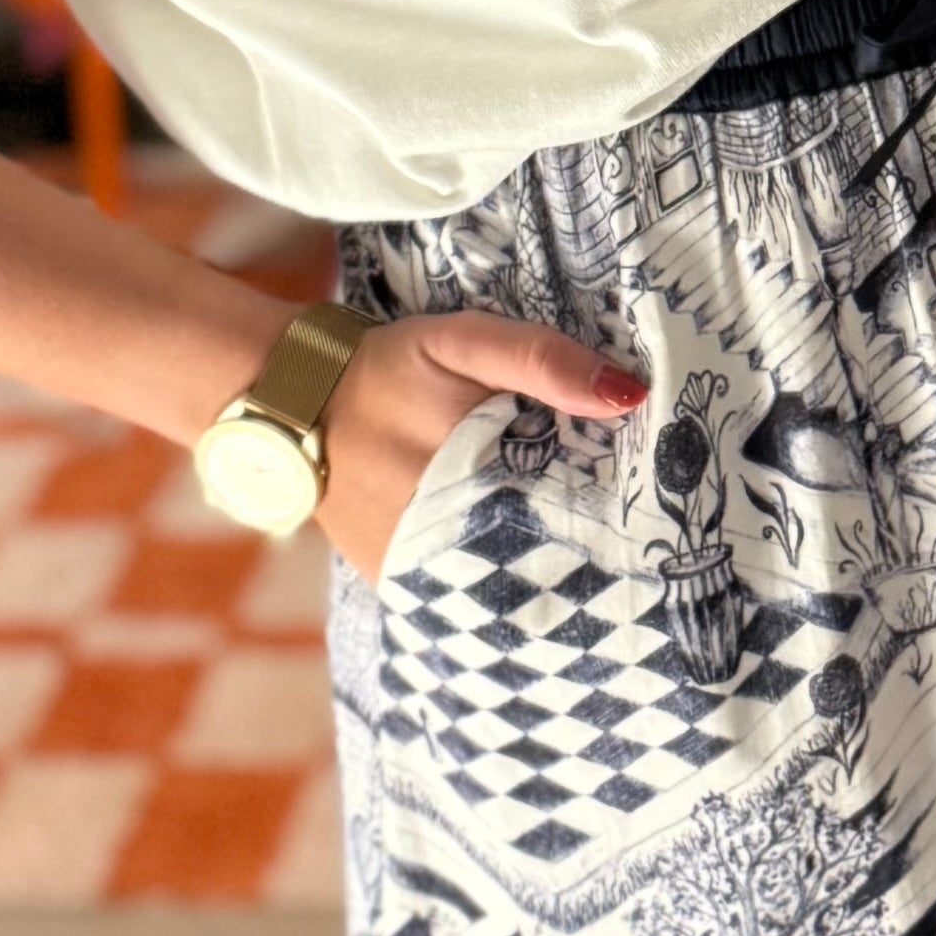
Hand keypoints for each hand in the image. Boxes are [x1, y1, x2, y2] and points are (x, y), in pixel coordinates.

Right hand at [303, 309, 644, 581]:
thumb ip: (539, 360)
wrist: (289, 400)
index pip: (574, 517)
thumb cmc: (384, 367)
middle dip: (586, 546)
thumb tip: (627, 395)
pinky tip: (522, 558)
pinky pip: (462, 593)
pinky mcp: (395, 581)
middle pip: (545, 558)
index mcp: (473, 483)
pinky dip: (494, 578)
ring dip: (544, 569)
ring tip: (583, 551)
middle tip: (625, 531)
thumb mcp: (460, 342)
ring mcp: (417, 571)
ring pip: (506, 586)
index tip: (646, 504)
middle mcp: (444, 542)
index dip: (616, 512)